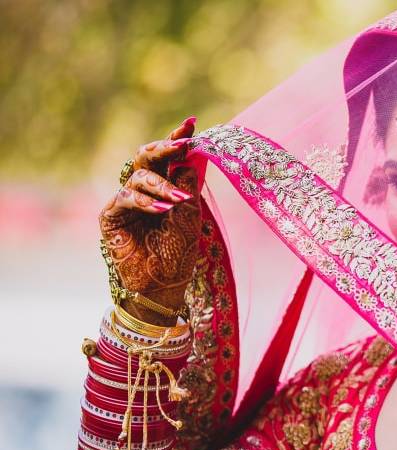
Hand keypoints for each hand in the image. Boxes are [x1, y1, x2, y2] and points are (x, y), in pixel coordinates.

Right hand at [99, 118, 200, 324]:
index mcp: (164, 188)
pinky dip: (144, 202)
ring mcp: (125, 202)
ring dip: (160, 186)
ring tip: (176, 201)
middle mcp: (143, 191)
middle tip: (182, 143)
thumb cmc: (179, 253)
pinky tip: (161, 210)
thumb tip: (188, 157)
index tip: (192, 123)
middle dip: (165, 147)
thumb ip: (187, 186)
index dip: (178, 139)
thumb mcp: (190, 215)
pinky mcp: (110, 217)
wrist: (164, 285)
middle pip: (148, 158)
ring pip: (139, 178)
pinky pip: (124, 198)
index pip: (169, 158)